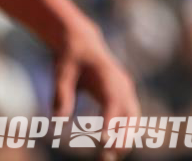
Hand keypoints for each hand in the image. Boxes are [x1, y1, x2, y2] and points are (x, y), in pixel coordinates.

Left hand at [53, 23, 139, 160]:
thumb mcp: (60, 74)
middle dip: (123, 136)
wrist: (82, 42)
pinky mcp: (123, 94)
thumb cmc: (70, 58)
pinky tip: (111, 145)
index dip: (111, 122)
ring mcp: (125, 89)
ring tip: (109, 157)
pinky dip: (124, 130)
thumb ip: (61, 96)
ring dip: (125, 136)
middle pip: (130, 113)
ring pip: (133, 116)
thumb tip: (57, 123)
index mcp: (107, 76)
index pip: (113, 102)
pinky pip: (129, 115)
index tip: (104, 141)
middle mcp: (121, 83)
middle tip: (109, 156)